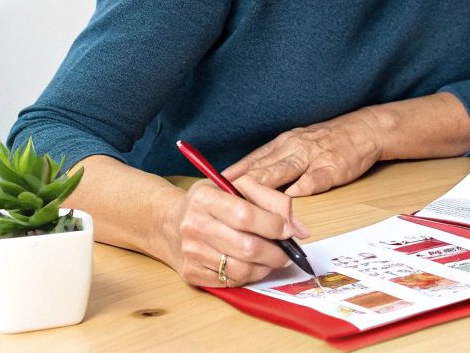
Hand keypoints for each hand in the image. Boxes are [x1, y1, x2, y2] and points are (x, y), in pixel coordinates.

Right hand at [162, 176, 309, 288]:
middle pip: (247, 247)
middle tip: (286, 252)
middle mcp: (193, 225)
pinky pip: (230, 282)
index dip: (273, 225)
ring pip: (241, 269)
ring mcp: (190, 252)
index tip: (288, 230)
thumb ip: (272, 201)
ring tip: (272, 259)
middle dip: (276, 253)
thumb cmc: (211, 202)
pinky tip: (252, 266)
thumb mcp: (238, 187)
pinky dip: (249, 277)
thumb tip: (300, 229)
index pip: (246, 215)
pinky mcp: (191, 273)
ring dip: (265, 268)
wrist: (169, 223)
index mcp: (205, 197)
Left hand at [223, 109, 385, 196]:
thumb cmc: (327, 141)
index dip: (232, 174)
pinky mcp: (333, 167)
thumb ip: (272, 162)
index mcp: (283, 144)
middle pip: (263, 166)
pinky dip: (302, 187)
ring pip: (284, 170)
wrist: (365, 129)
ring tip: (246, 199)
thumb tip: (243, 182)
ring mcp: (313, 156)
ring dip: (264, 185)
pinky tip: (291, 197)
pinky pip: (315, 178)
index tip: (210, 186)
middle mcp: (293, 147)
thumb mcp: (296, 144)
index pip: (252, 160)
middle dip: (240, 183)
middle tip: (220, 197)